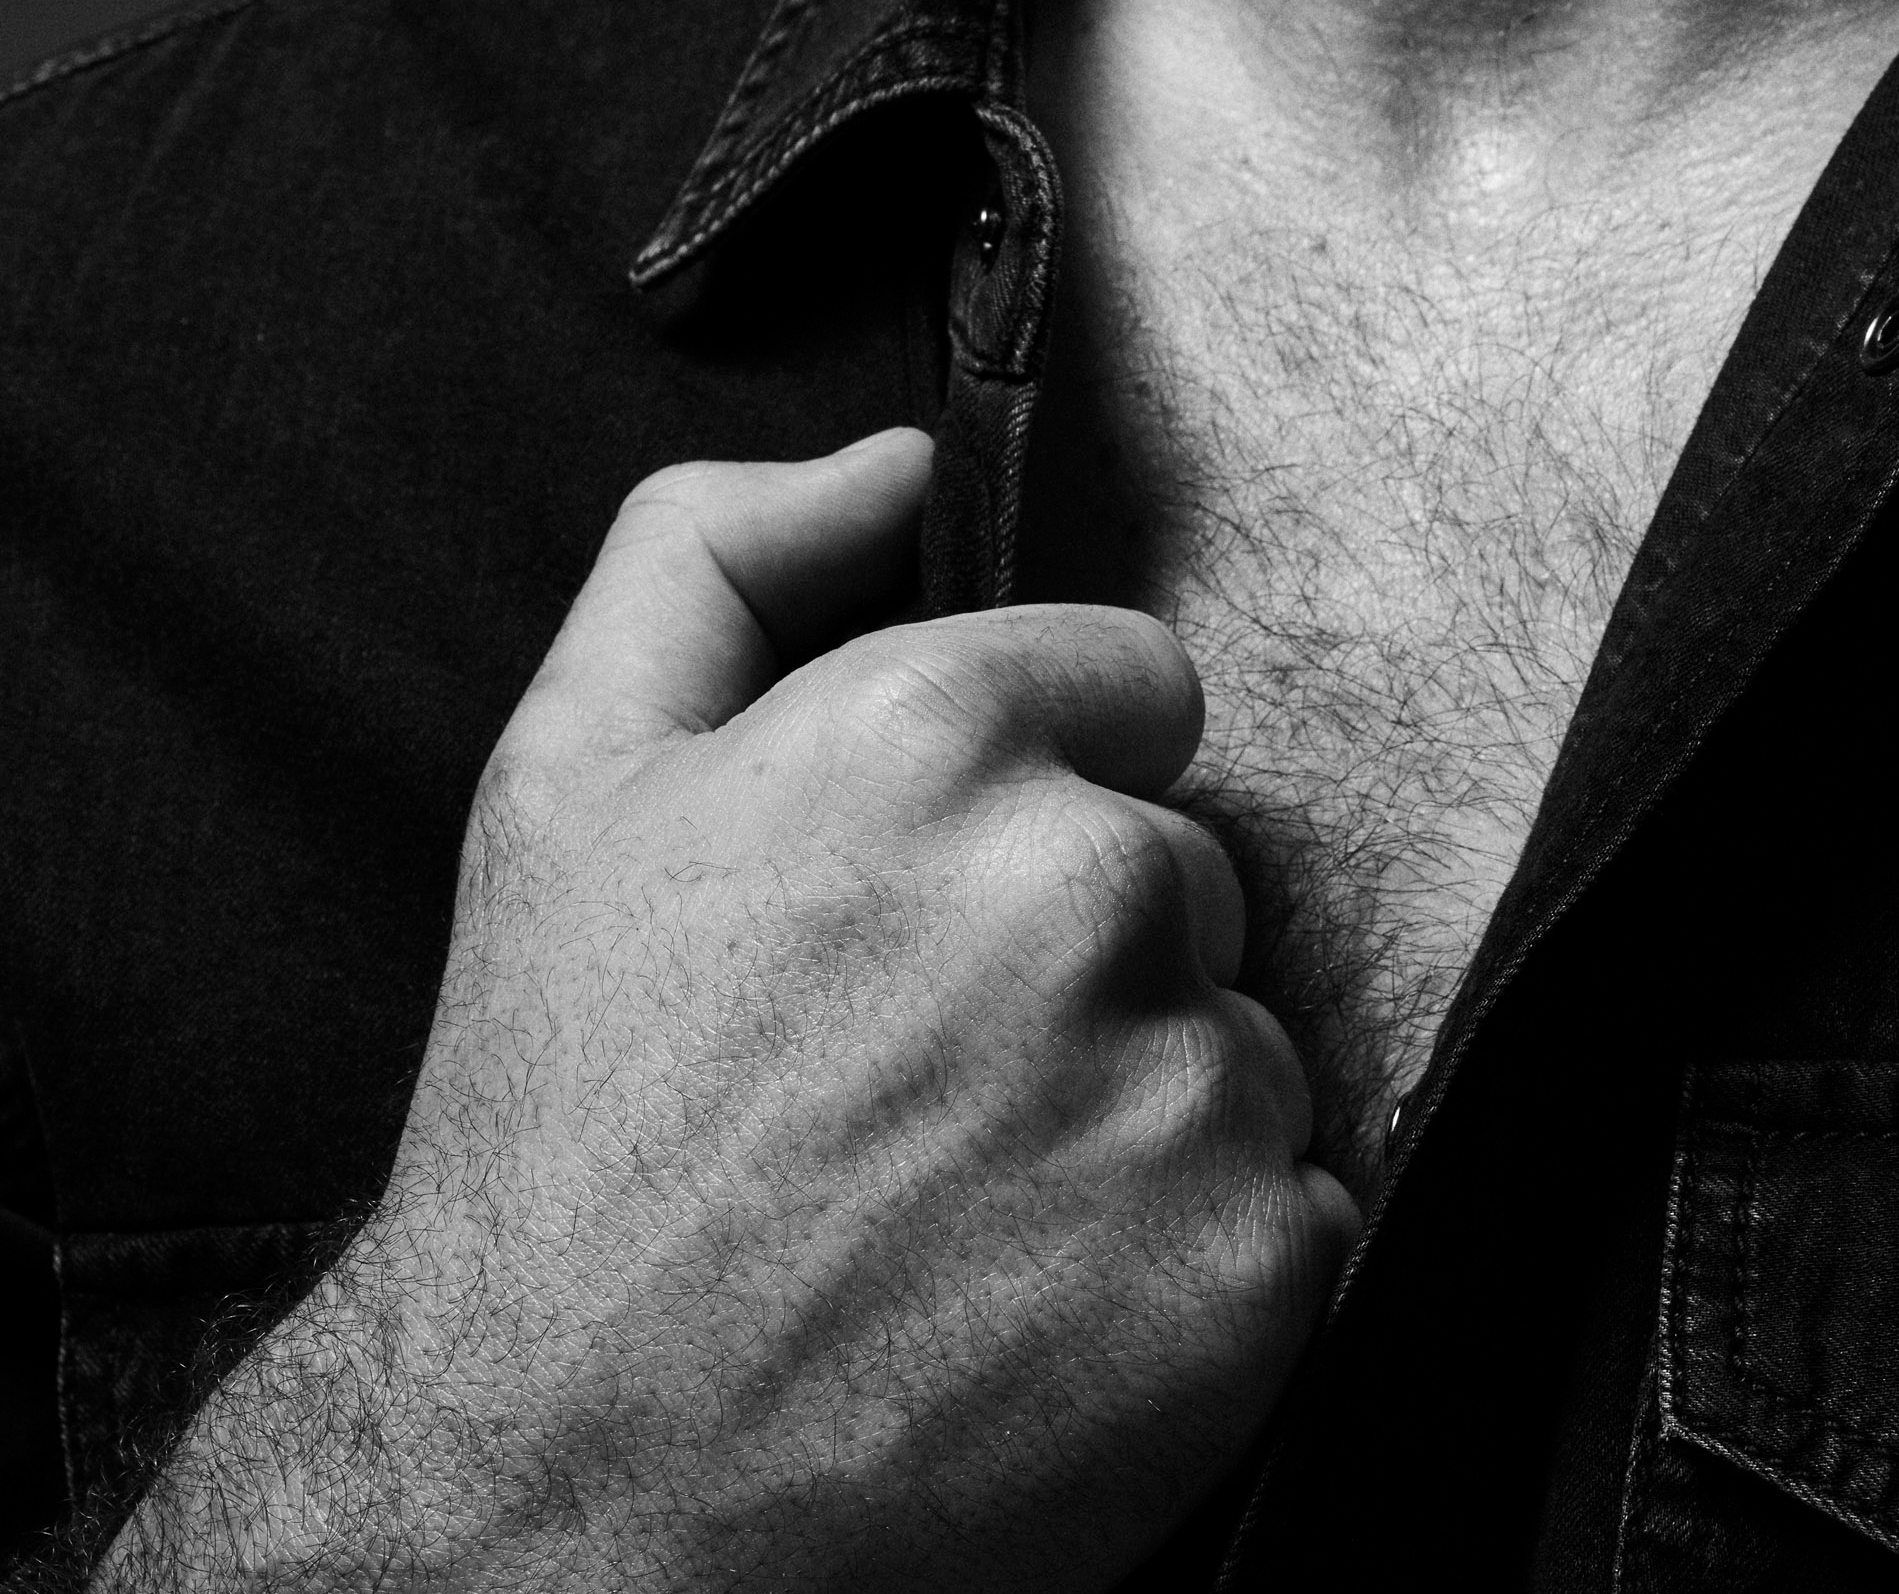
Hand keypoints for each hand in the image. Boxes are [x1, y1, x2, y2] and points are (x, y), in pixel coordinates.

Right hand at [107, 430, 1353, 1592]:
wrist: (553, 1510)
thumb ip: (715, 555)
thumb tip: (896, 462)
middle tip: (919, 1088)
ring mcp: (1177, 1079)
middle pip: (1185, 864)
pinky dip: (1196, 1264)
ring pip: (1236, 1036)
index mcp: (932, 735)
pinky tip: (1043, 1312)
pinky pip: (1292, 1201)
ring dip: (1139, 1110)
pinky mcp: (1252, 1267)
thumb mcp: (566, 785)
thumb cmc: (559, 1144)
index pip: (1130, 687)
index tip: (935, 910)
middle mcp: (1079, 880)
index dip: (1036, 791)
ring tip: (962, 1212)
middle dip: (1082, 955)